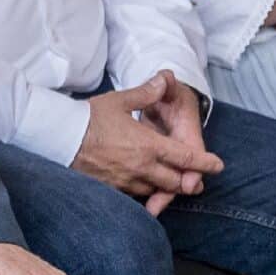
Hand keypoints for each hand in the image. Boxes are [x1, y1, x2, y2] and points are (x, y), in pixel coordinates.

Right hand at [72, 71, 222, 215]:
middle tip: (196, 181)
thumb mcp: (119, 100)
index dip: (205, 163)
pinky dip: (142, 191)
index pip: (186, 158)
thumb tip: (164, 79)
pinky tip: (140, 186)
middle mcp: (141, 167)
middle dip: (188, 182)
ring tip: (168, 182)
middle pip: (175, 182)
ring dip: (164, 187)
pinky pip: (133, 195)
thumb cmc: (88, 117)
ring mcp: (125, 180)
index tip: (217, 166)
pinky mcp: (110, 187)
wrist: (58, 136)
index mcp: (149, 146)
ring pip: (155, 190)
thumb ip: (146, 93)